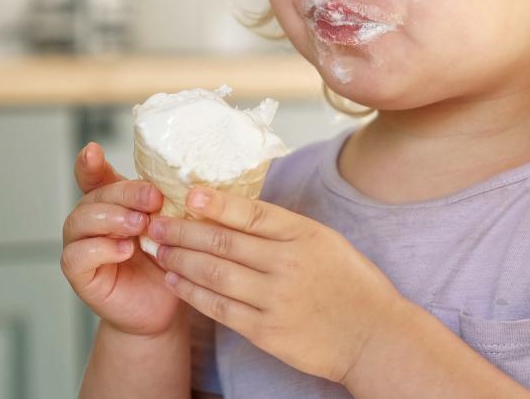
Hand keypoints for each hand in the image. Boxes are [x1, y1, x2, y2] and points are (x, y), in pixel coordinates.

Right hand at [60, 142, 180, 336]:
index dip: (90, 163)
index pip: (94, 176)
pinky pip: (77, 255)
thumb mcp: (172, 226)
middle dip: (125, 193)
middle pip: (96, 195)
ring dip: (113, 218)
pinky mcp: (79, 273)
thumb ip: (166, 204)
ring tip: (140, 225)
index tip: (93, 149)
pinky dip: (102, 249)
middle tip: (153, 199)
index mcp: (111, 202)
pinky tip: (124, 250)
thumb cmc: (168, 262)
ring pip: (81, 220)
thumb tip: (183, 180)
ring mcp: (80, 244)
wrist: (164, 306)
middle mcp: (91, 219)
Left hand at [147, 186, 407, 383]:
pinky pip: (220, 309)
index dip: (214, 202)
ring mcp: (275, 299)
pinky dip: (193, 294)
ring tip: (160, 249)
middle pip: (223, 242)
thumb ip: (285, 229)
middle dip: (183, 230)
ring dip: (181, 260)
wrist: (373, 336)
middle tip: (155, 223)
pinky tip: (176, 283)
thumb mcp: (325, 241)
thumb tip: (237, 211)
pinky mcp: (267, 331)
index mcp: (303, 235)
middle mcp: (287, 264)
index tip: (186, 193)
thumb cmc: (351, 285)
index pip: (251, 212)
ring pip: (214, 274)